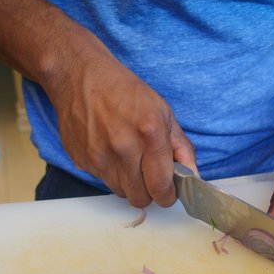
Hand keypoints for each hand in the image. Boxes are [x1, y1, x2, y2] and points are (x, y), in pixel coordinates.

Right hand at [48, 30, 196, 207]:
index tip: (167, 191)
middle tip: (148, 175)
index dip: (167, 195)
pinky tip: (108, 148)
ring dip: (128, 183)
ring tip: (127, 157)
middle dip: (148, 192)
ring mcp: (99, 156)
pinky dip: (108, 171)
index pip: (162, 188)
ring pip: (120, 192)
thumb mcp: (163, 112)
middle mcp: (123, 148)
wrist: (79, 76)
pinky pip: (101, 180)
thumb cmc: (124, 91)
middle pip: (140, 198)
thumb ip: (181, 147)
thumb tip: (193, 175)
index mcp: (150, 133)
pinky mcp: (82, 160)